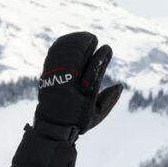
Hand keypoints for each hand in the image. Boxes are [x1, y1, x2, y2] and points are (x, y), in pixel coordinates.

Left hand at [9, 31, 124, 166]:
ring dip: (74, 43)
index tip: (107, 48)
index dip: (102, 56)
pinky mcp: (47, 77)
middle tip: (92, 39)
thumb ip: (109, 100)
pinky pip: (53, 57)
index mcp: (85, 95)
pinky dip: (61, 46)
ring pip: (65, 55)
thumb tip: (120, 86)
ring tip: (83, 38)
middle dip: (86, 45)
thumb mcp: (97, 115)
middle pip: (78, 59)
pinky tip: (68, 41)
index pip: (95, 70)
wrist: (51, 128)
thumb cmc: (77, 121)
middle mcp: (70, 87)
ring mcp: (57, 81)